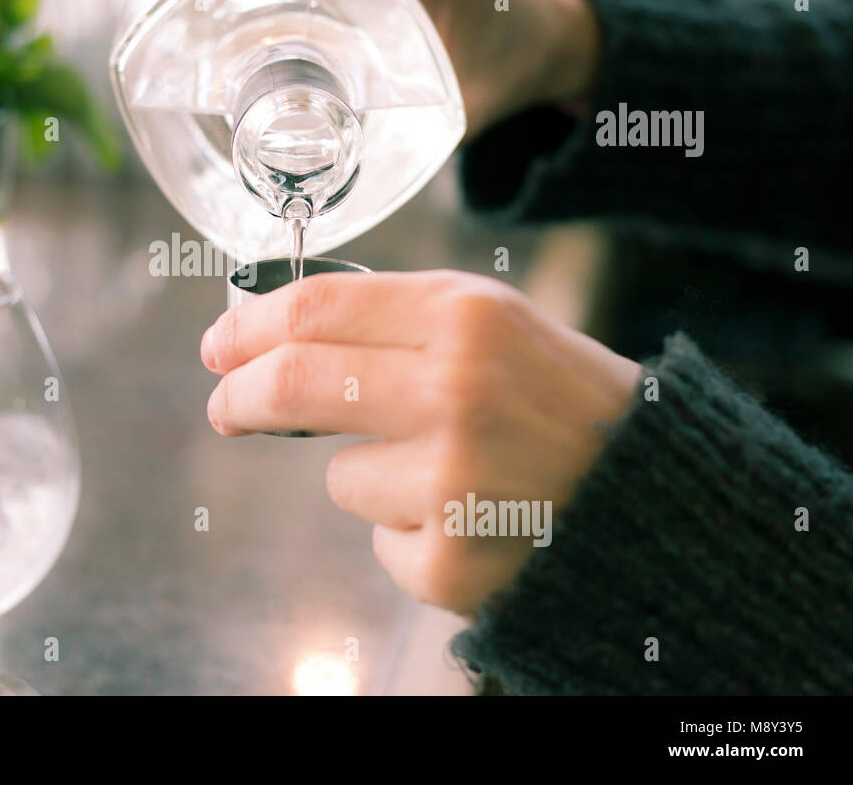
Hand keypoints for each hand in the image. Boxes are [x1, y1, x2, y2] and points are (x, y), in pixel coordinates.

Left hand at [200, 270, 641, 613]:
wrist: (654, 501)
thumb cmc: (560, 402)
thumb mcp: (495, 326)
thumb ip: (393, 319)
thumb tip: (271, 333)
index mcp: (466, 318)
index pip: (315, 310)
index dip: (251, 327)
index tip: (221, 344)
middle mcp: (455, 394)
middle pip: (293, 384)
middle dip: (241, 397)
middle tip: (226, 407)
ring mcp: (451, 485)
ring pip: (341, 476)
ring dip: (373, 475)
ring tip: (460, 474)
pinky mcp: (448, 564)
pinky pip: (381, 540)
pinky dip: (411, 534)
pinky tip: (476, 522)